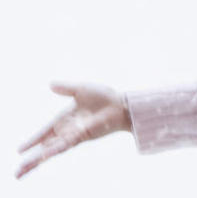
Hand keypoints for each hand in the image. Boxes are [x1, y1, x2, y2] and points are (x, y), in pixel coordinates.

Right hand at [15, 82, 131, 179]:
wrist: (120, 102)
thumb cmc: (104, 96)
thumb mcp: (81, 89)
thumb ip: (66, 88)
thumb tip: (50, 84)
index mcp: (64, 119)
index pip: (45, 132)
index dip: (33, 140)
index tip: (20, 150)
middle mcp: (67, 129)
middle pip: (45, 146)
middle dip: (32, 159)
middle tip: (17, 171)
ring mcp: (74, 135)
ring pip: (52, 150)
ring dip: (38, 160)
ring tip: (22, 171)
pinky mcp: (82, 136)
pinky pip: (64, 145)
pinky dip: (53, 150)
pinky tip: (43, 156)